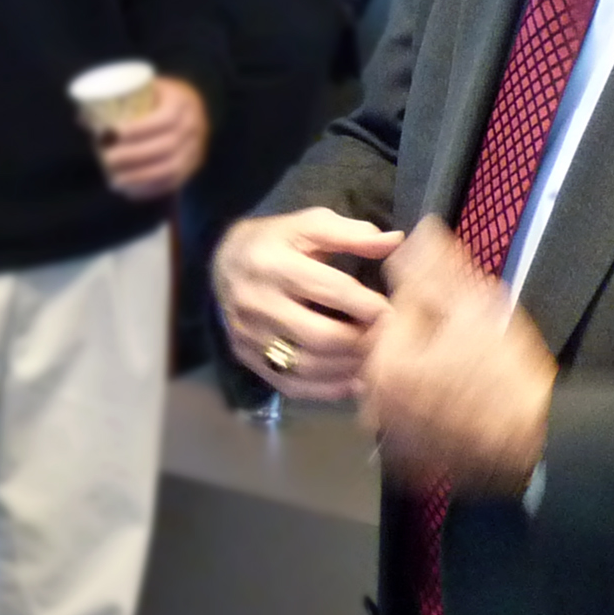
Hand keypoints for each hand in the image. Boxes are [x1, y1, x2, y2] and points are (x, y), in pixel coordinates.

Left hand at [99, 76, 207, 200]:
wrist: (193, 108)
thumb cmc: (160, 97)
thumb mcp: (145, 89)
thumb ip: (116, 100)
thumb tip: (82, 119)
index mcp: (182, 102)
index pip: (164, 119)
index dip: (139, 128)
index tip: (113, 132)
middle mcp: (193, 126)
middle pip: (165, 146)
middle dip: (133, 155)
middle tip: (107, 158)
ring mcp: (195, 149)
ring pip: (170, 168)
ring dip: (140, 177)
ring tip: (114, 181)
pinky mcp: (192, 167)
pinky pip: (173, 183)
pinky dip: (150, 190)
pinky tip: (130, 192)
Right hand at [213, 207, 400, 398]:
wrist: (218, 260)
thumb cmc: (273, 241)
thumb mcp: (308, 225)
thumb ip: (351, 234)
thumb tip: (395, 241)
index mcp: (273, 263)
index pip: (331, 291)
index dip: (369, 306)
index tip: (395, 313)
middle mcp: (256, 302)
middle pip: (321, 336)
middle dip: (362, 342)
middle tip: (388, 341)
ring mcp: (249, 335)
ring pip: (307, 366)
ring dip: (348, 368)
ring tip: (374, 359)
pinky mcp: (247, 357)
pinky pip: (291, 385)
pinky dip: (326, 389)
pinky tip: (352, 381)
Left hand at [355, 221, 554, 494]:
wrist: (538, 439)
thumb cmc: (508, 371)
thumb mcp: (475, 306)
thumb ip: (437, 267)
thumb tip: (417, 230)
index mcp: (383, 358)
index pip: (399, 310)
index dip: (437, 309)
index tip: (467, 324)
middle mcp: (374, 398)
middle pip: (398, 346)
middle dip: (428, 339)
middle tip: (470, 349)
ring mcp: (390, 430)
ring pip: (404, 379)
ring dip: (427, 371)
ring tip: (470, 376)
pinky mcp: (409, 454)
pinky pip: (411, 416)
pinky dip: (428, 406)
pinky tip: (462, 404)